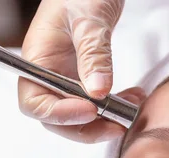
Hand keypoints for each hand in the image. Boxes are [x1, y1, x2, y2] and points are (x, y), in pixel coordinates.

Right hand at [18, 0, 136, 142]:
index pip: (35, 103)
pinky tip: (132, 98)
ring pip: (79, 117)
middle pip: (57, 119)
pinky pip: (96, 104)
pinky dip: (114, 108)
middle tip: (117, 124)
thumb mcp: (89, 19)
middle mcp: (48, 75)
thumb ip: (94, 54)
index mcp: (37, 61)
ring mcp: (67, 79)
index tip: (90, 110)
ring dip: (105, 121)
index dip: (60, 114)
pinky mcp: (85, 80)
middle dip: (87, 128)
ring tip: (131, 109)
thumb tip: (97, 92)